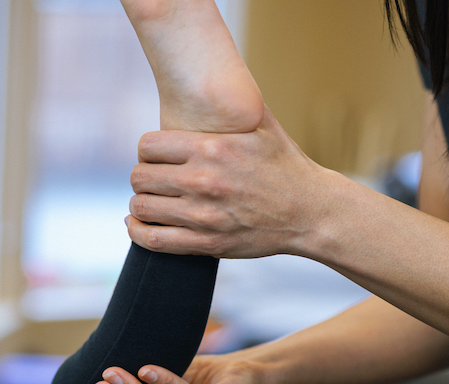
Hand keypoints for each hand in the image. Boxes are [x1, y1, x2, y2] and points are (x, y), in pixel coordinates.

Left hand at [126, 106, 331, 258]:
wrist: (310, 211)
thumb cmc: (285, 165)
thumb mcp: (262, 125)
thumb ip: (231, 105)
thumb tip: (210, 77)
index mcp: (212, 148)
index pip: (148, 146)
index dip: (147, 150)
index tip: (155, 156)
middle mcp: (203, 180)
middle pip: (140, 176)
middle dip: (143, 176)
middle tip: (152, 179)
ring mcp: (203, 215)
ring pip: (142, 207)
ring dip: (140, 203)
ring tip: (148, 201)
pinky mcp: (206, 242)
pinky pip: (152, 239)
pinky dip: (137, 230)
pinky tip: (138, 223)